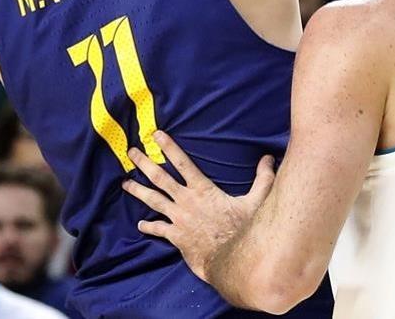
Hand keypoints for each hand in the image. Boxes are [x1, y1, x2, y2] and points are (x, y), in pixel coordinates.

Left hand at [122, 131, 275, 281]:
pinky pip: (158, 229)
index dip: (169, 147)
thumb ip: (262, 178)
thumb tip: (268, 158)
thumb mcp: (257, 200)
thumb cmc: (243, 230)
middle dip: (144, 163)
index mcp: (202, 190)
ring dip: (138, 190)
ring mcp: (178, 219)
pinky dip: (149, 226)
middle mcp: (186, 201)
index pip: (182, 163)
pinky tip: (140, 224)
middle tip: (131, 153)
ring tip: (125, 183)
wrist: (230, 260)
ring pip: (153, 200)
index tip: (156, 135)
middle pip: (160, 178)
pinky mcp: (176, 237)